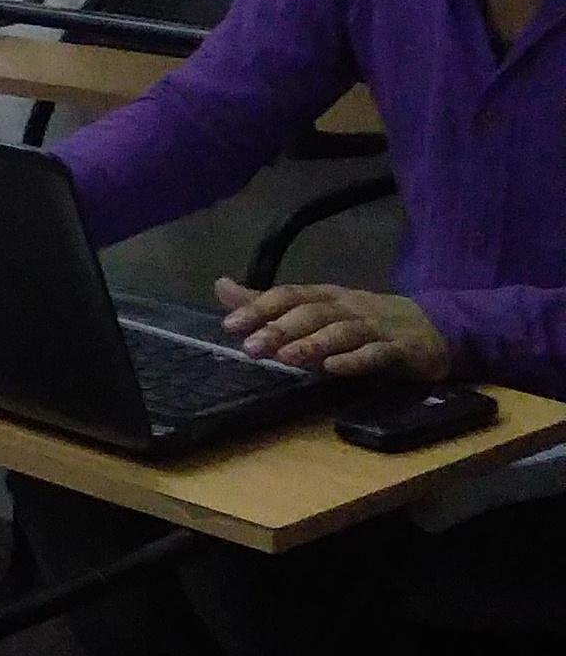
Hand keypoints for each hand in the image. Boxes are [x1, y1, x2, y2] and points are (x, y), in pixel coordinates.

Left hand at [214, 278, 448, 382]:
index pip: (291, 295)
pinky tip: (334, 369)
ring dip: (314, 344)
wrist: (433, 330)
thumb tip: (221, 286)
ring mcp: (376, 327)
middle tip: (252, 347)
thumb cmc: (364, 322)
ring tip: (287, 358)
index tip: (230, 324)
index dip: (261, 307)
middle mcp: (349, 307)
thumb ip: (269, 303)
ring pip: (343, 332)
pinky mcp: (400, 349)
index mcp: (327, 296)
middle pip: (313, 313)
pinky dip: (355, 360)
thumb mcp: (316, 310)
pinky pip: (377, 354)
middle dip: (281, 328)